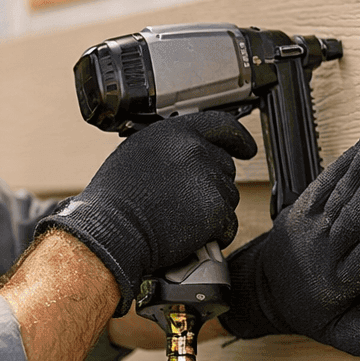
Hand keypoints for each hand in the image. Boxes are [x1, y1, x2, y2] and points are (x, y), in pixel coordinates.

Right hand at [36, 112, 257, 315]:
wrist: (112, 229)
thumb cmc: (114, 199)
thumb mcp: (137, 154)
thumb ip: (169, 149)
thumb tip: (185, 156)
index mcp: (175, 133)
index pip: (222, 125)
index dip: (238, 138)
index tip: (247, 147)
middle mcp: (195, 150)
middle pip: (225, 167)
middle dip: (212, 185)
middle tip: (186, 202)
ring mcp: (208, 179)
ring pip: (228, 197)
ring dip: (211, 210)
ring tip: (180, 218)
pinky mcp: (216, 210)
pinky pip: (228, 224)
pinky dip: (214, 234)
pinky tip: (189, 235)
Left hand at [220, 129, 359, 359]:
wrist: (266, 286)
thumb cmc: (311, 308)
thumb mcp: (335, 332)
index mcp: (336, 283)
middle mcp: (323, 251)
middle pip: (351, 219)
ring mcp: (311, 225)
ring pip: (340, 193)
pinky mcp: (304, 205)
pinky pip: (327, 180)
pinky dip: (347, 160)